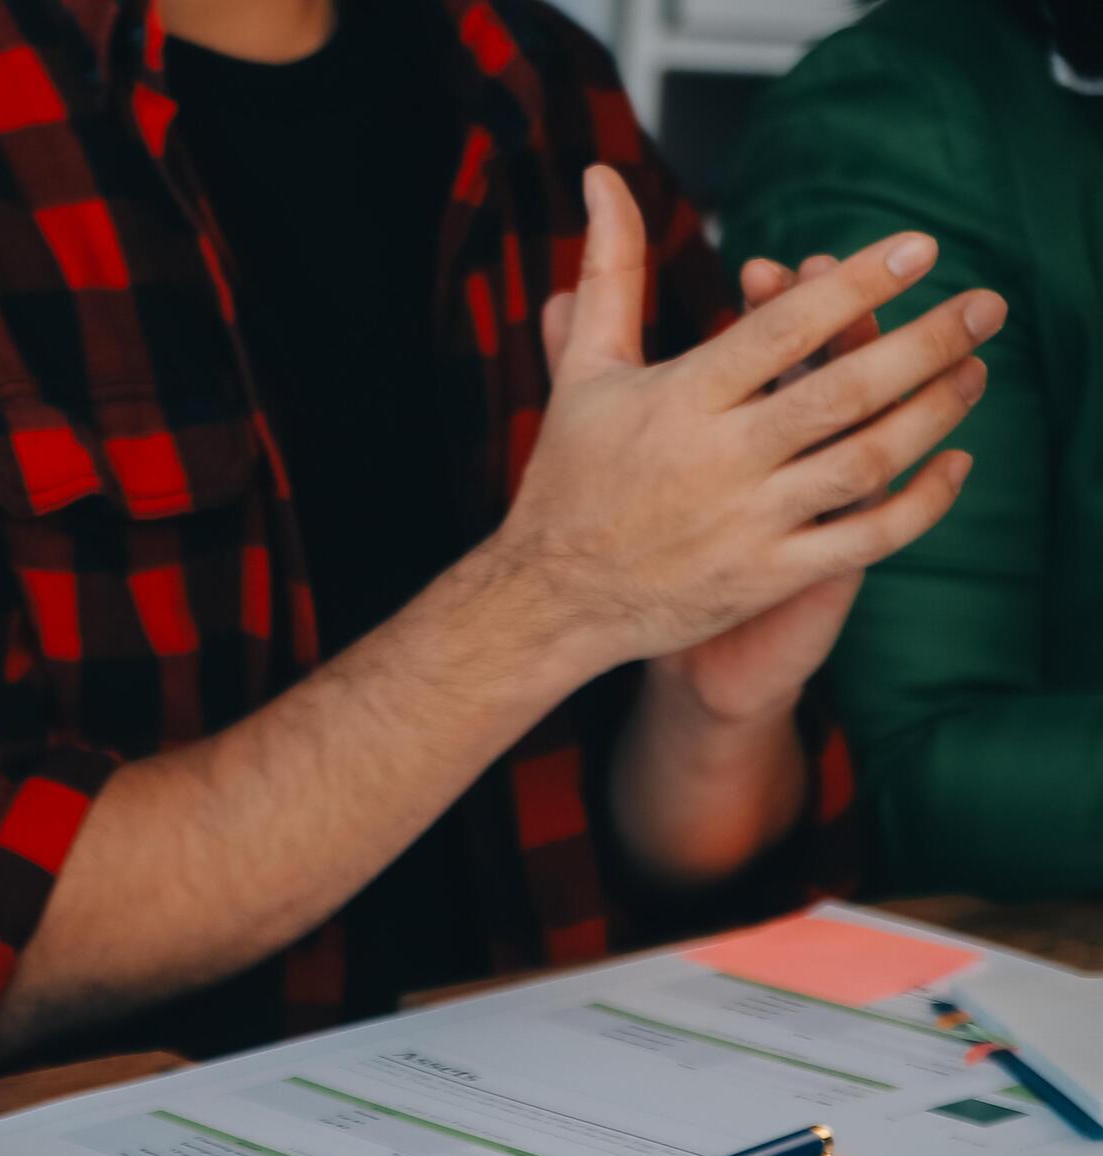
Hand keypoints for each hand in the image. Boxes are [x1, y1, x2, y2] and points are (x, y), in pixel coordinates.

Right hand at [491, 167, 998, 689]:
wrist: (548, 600)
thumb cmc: (569, 476)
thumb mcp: (585, 369)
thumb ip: (609, 270)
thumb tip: (602, 176)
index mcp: (678, 400)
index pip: (780, 330)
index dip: (853, 285)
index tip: (919, 248)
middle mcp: (716, 460)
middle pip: (842, 392)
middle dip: (925, 342)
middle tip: (986, 302)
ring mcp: (746, 523)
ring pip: (865, 462)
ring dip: (934, 412)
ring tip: (976, 367)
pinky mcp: (766, 578)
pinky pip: (865, 540)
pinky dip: (922, 502)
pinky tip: (955, 461)